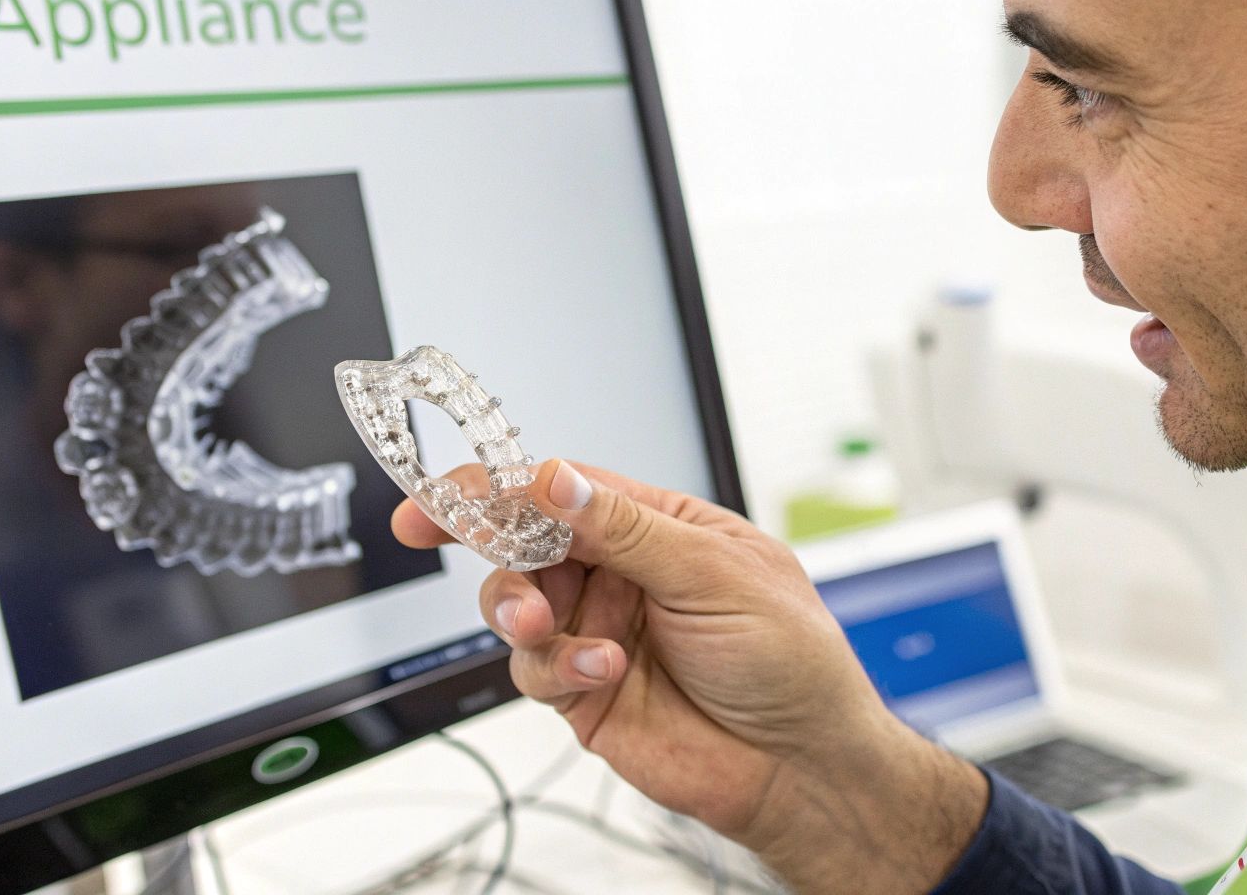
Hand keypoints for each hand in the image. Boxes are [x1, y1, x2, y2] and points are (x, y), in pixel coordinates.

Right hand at [391, 459, 987, 893]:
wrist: (801, 767)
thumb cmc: (790, 661)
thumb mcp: (715, 574)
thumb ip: (627, 529)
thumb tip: (554, 479)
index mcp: (658, 526)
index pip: (565, 488)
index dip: (499, 484)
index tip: (444, 490)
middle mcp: (621, 574)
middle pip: (524, 541)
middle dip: (487, 541)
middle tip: (456, 538)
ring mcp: (597, 632)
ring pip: (515, 604)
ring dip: (518, 606)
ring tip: (540, 621)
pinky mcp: (583, 692)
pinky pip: (535, 669)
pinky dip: (556, 666)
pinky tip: (603, 671)